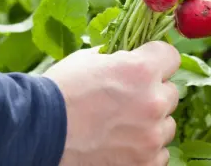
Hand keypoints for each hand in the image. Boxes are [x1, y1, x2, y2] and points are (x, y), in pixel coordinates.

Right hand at [43, 41, 180, 165]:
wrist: (39, 130)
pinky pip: (160, 152)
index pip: (171, 56)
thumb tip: (129, 58)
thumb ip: (118, 59)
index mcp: (141, 71)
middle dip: (153, 91)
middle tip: (129, 97)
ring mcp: (151, 137)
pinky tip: (124, 143)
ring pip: (167, 124)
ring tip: (124, 123)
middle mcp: (153, 102)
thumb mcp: (89, 59)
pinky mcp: (144, 163)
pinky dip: (146, 148)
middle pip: (171, 92)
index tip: (148, 64)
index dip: (158, 58)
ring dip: (152, 121)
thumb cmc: (61, 90)